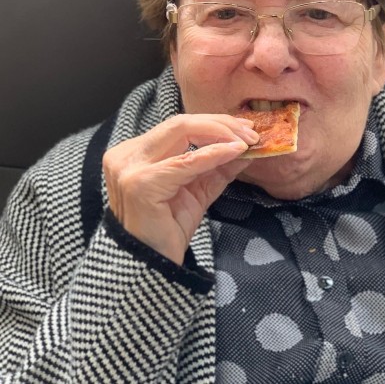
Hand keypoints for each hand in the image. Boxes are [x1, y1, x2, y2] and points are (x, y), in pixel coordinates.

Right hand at [103, 114, 257, 264]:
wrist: (152, 267)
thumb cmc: (168, 230)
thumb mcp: (198, 189)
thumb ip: (217, 165)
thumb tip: (245, 145)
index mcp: (136, 153)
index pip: (179, 126)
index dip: (214, 123)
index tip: (245, 127)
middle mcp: (127, 155)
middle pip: (180, 123)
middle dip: (220, 123)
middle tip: (250, 132)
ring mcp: (130, 168)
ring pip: (182, 131)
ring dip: (220, 133)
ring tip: (246, 141)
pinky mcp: (142, 184)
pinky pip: (186, 162)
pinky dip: (213, 153)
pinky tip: (234, 151)